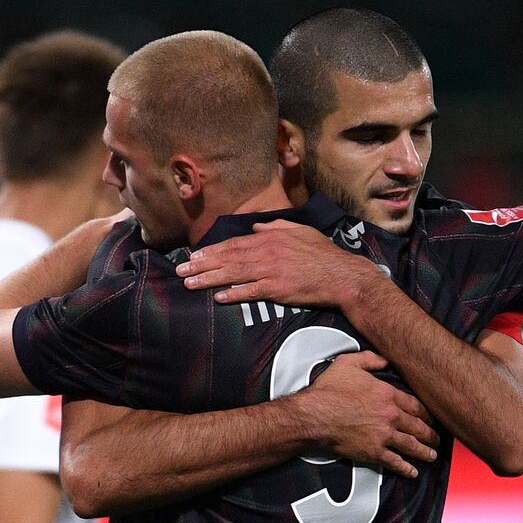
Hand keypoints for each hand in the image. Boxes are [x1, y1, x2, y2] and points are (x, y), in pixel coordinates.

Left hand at [177, 220, 376, 306]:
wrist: (342, 275)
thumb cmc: (323, 254)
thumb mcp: (300, 231)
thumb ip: (276, 226)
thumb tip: (256, 225)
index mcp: (270, 238)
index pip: (234, 243)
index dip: (212, 250)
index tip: (194, 255)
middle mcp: (266, 252)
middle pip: (227, 258)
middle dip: (201, 264)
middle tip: (180, 269)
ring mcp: (271, 270)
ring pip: (233, 273)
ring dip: (209, 278)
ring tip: (189, 283)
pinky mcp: (278, 288)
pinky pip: (251, 291)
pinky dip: (233, 293)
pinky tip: (218, 297)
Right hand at [294, 352, 439, 477]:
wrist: (314, 416)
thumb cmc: (328, 391)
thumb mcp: (348, 364)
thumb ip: (369, 359)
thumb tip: (384, 360)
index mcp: (387, 395)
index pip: (416, 406)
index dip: (427, 414)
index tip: (431, 419)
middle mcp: (390, 416)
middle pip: (419, 427)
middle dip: (431, 435)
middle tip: (436, 439)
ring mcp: (384, 436)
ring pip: (412, 445)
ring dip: (424, 452)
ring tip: (431, 455)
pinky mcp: (374, 452)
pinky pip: (396, 462)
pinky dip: (406, 469)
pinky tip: (412, 471)